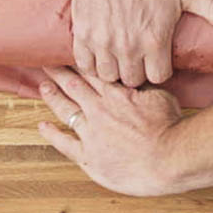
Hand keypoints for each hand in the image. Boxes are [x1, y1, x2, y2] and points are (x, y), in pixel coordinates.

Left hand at [37, 65, 182, 196]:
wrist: (168, 158)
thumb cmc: (169, 128)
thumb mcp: (160, 96)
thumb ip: (143, 87)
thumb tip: (137, 76)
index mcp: (116, 94)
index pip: (91, 73)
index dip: (77, 62)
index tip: (66, 53)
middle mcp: (99, 110)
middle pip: (73, 86)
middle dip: (58, 73)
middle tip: (46, 62)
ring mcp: (91, 133)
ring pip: (66, 110)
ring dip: (52, 97)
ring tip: (43, 86)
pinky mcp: (89, 156)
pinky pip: (65, 143)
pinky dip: (52, 134)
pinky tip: (43, 126)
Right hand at [72, 0, 212, 86]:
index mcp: (155, 40)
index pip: (159, 78)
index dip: (161, 70)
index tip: (158, 60)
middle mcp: (128, 47)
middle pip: (133, 81)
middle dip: (138, 72)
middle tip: (139, 58)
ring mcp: (103, 42)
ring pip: (109, 76)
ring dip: (115, 69)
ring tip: (120, 56)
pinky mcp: (82, 34)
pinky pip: (85, 64)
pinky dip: (91, 62)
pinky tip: (99, 51)